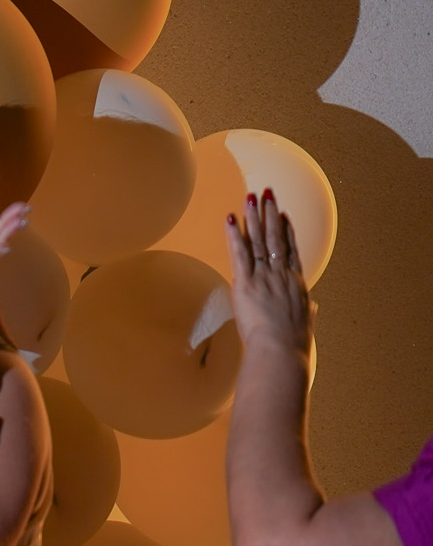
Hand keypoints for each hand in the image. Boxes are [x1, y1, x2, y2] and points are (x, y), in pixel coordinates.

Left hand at [225, 189, 313, 356]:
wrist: (281, 352)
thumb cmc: (293, 345)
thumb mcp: (305, 325)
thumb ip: (309, 312)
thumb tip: (314, 308)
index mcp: (296, 285)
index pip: (291, 252)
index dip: (287, 231)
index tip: (284, 215)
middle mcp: (281, 276)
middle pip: (276, 238)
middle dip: (271, 214)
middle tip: (267, 193)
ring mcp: (265, 277)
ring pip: (260, 240)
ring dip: (255, 216)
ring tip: (252, 196)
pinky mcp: (246, 283)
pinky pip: (240, 253)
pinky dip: (235, 235)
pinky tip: (231, 218)